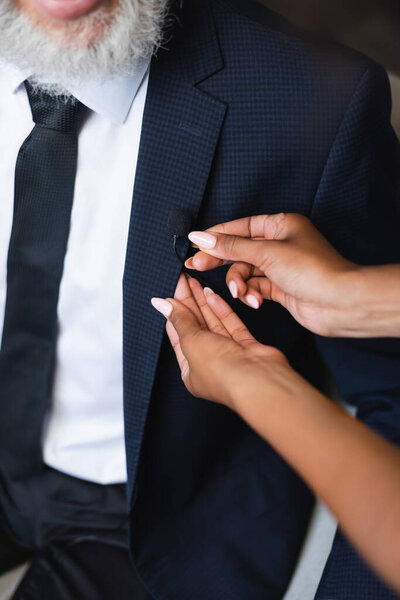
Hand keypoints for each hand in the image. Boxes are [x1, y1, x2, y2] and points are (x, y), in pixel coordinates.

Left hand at [151, 274, 288, 407]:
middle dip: (188, 303)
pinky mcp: (246, 347)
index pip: (178, 335)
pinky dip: (221, 309)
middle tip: (182, 279)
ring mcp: (229, 354)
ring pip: (213, 323)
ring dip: (203, 302)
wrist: (258, 381)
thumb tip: (160, 304)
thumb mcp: (192, 342)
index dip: (174, 312)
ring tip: (194, 281)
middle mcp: (209, 363)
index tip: (169, 291)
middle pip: (195, 327)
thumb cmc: (222, 371)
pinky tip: (211, 293)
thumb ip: (180, 320)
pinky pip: (230, 325)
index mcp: (190, 370)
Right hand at [185, 213, 359, 336]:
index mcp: (281, 225)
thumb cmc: (313, 270)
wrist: (339, 302)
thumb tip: (201, 237)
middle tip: (197, 266)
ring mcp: (281, 266)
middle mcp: (281, 243)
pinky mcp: (281, 287)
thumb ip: (230, 246)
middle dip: (221, 260)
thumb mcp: (266, 253)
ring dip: (240, 283)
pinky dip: (251, 294)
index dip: (216, 234)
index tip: (195, 243)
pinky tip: (254, 301)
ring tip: (240, 293)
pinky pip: (256, 287)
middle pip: (240, 249)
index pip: (240, 226)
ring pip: (247, 271)